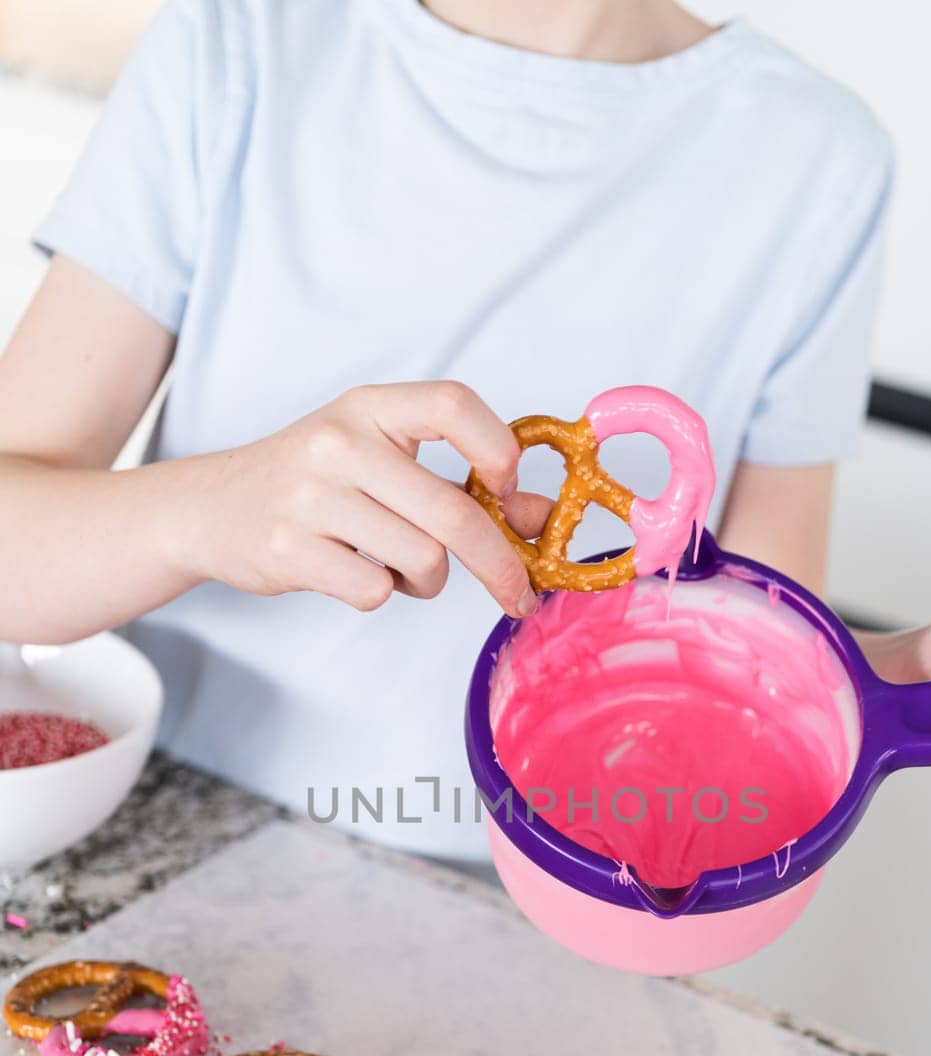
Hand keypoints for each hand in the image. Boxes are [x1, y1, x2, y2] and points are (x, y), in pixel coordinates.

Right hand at [182, 381, 536, 617]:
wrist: (210, 509)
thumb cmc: (313, 485)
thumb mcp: (381, 462)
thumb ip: (459, 485)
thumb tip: (538, 517)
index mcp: (369, 408)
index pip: (452, 404)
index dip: (496, 449)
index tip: (508, 488)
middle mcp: (339, 443)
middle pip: (453, 511)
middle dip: (499, 563)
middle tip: (519, 593)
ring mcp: (310, 496)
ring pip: (422, 559)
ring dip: (427, 581)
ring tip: (399, 568)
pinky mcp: (289, 549)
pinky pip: (375, 589)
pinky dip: (382, 594)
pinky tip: (357, 573)